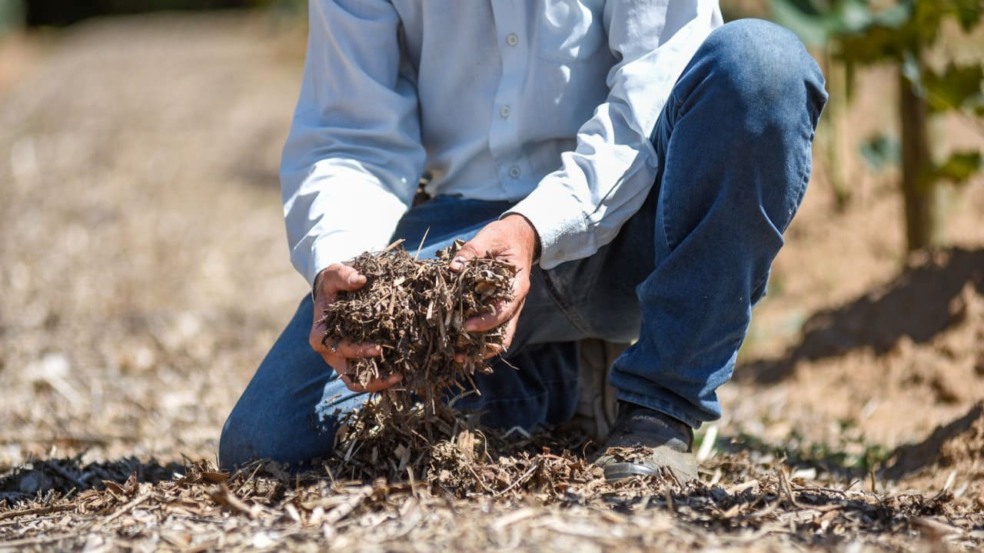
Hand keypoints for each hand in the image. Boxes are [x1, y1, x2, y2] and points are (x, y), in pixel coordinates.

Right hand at [310, 263, 401, 392]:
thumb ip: (344, 275)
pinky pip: (367, 376)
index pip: (338, 349)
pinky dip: (382, 378)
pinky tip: (403, 373)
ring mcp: (342, 360)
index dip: (358, 351)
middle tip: (398, 372)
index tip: (379, 348)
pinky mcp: (355, 361)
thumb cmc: (333, 284)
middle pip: (348, 374)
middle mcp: (330, 352)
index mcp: (321, 335)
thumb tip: (361, 279)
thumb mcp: (334, 274)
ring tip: (402, 377)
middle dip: (373, 376)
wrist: (334, 292)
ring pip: (358, 381)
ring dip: (379, 383)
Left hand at [450, 214, 539, 358]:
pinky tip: (459, 344)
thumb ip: (471, 252)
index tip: (465, 327)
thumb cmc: (504, 237)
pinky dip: (478, 339)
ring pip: (498, 337)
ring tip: (457, 357)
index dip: (486, 322)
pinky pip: (491, 329)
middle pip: (504, 334)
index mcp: (517, 286)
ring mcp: (509, 307)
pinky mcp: (499, 307)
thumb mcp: (489, 238)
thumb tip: (453, 268)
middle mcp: (515, 301)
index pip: (504, 311)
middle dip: (483, 348)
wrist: (520, 236)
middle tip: (459, 356)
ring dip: (480, 348)